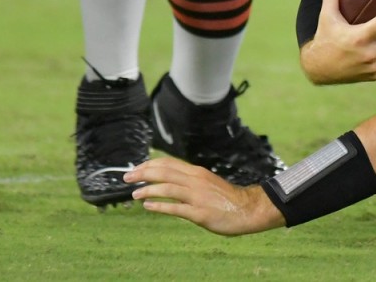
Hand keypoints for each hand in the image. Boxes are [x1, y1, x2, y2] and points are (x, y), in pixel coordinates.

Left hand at [127, 157, 284, 235]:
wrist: (247, 209)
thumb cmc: (226, 198)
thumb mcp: (207, 182)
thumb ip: (189, 181)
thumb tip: (169, 181)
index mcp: (197, 172)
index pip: (168, 163)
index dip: (150, 164)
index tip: (136, 168)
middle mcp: (196, 180)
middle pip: (165, 172)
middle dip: (143, 173)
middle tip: (127, 177)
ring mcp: (197, 196)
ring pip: (168, 188)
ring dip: (148, 190)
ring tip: (135, 195)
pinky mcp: (199, 212)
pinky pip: (176, 208)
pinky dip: (160, 206)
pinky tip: (148, 207)